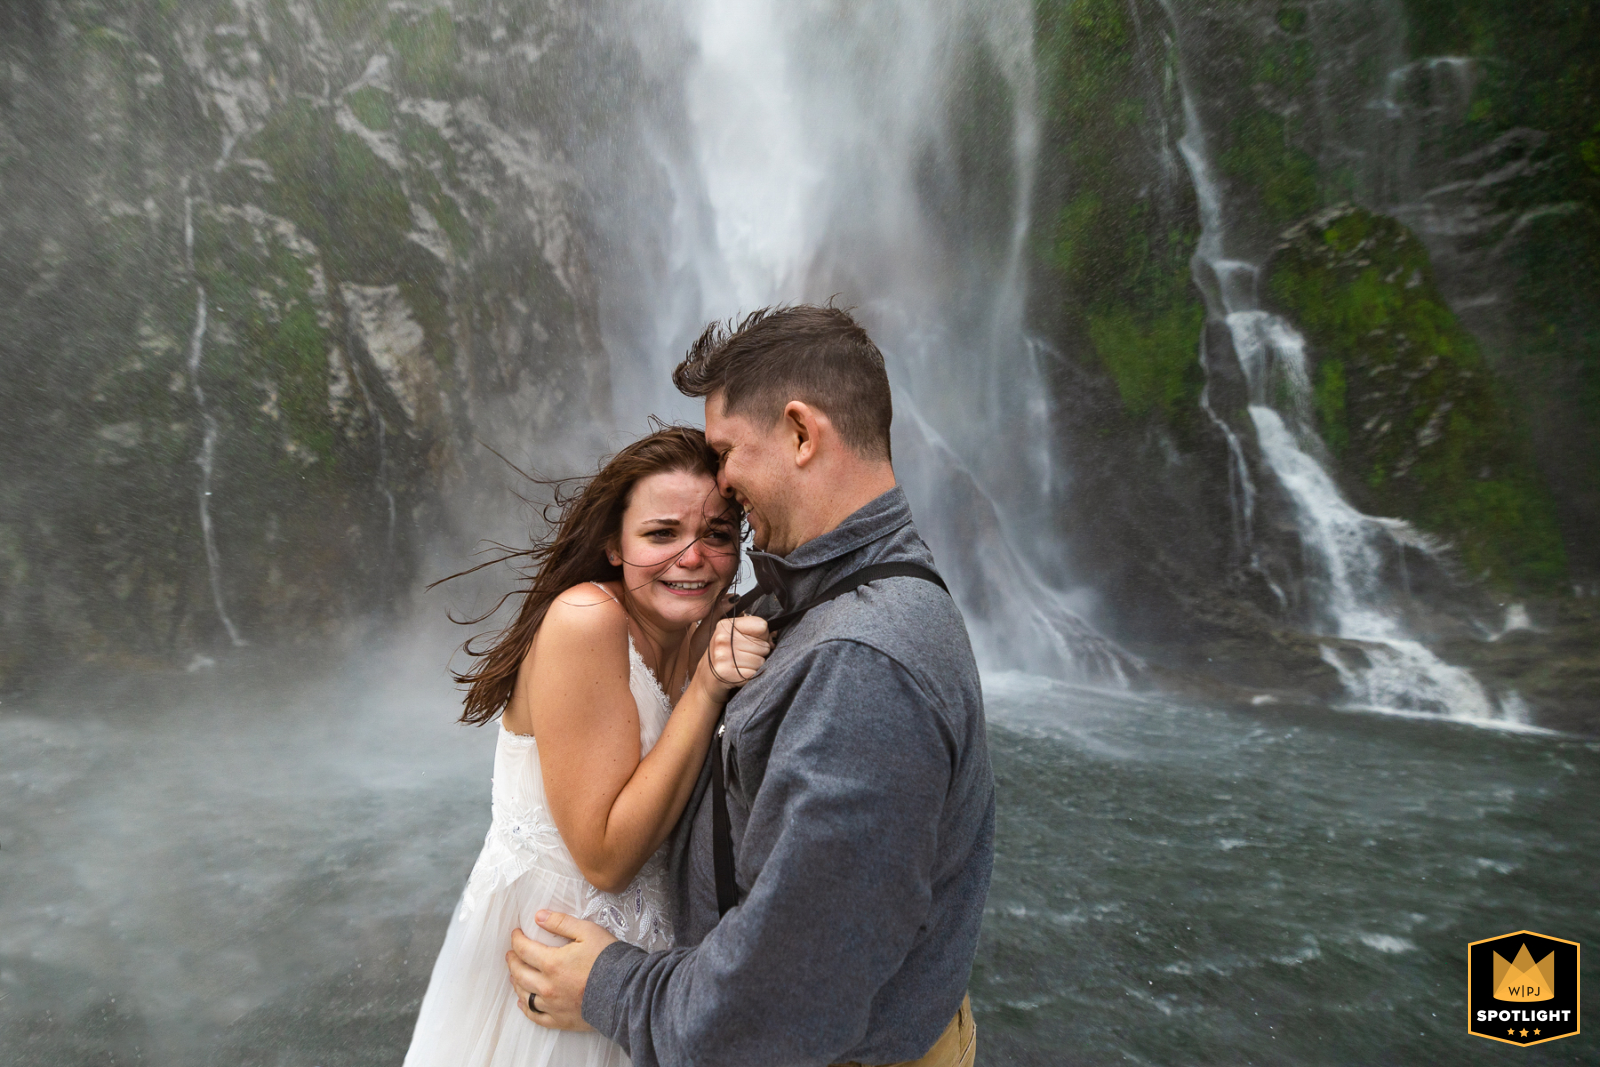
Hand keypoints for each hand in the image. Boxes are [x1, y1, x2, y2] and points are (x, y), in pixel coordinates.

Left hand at [507, 911, 616, 1030]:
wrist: (626, 991)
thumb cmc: (608, 959)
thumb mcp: (587, 932)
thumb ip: (561, 923)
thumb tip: (539, 916)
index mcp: (552, 963)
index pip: (524, 949)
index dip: (516, 939)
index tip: (516, 933)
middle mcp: (547, 987)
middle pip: (519, 973)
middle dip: (512, 960)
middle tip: (511, 953)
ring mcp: (552, 1006)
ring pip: (524, 995)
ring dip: (516, 982)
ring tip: (515, 974)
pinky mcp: (560, 1020)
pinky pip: (535, 1016)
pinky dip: (525, 1008)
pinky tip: (523, 1002)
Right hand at [699, 615, 771, 700]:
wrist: (706, 682)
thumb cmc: (724, 658)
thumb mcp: (732, 638)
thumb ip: (754, 632)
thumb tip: (773, 638)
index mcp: (725, 625)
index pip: (761, 625)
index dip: (763, 636)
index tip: (753, 642)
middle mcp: (722, 638)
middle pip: (763, 645)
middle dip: (760, 654)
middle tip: (745, 658)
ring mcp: (722, 656)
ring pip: (760, 661)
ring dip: (756, 666)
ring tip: (742, 666)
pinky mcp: (725, 672)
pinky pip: (754, 674)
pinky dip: (751, 676)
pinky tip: (740, 675)